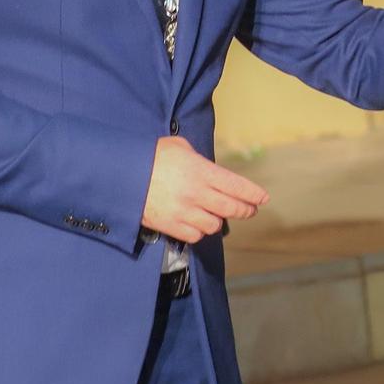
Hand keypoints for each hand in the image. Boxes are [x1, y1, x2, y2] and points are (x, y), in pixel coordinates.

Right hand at [142, 136, 268, 241]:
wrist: (120, 175)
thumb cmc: (149, 156)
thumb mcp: (178, 146)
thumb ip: (197, 157)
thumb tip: (207, 167)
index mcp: (201, 171)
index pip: (237, 186)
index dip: (253, 194)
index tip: (263, 198)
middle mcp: (197, 193)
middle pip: (231, 208)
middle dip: (245, 210)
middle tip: (250, 210)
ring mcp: (183, 212)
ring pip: (214, 225)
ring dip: (219, 221)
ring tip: (218, 216)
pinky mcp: (170, 226)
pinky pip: (194, 236)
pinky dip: (199, 232)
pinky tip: (198, 225)